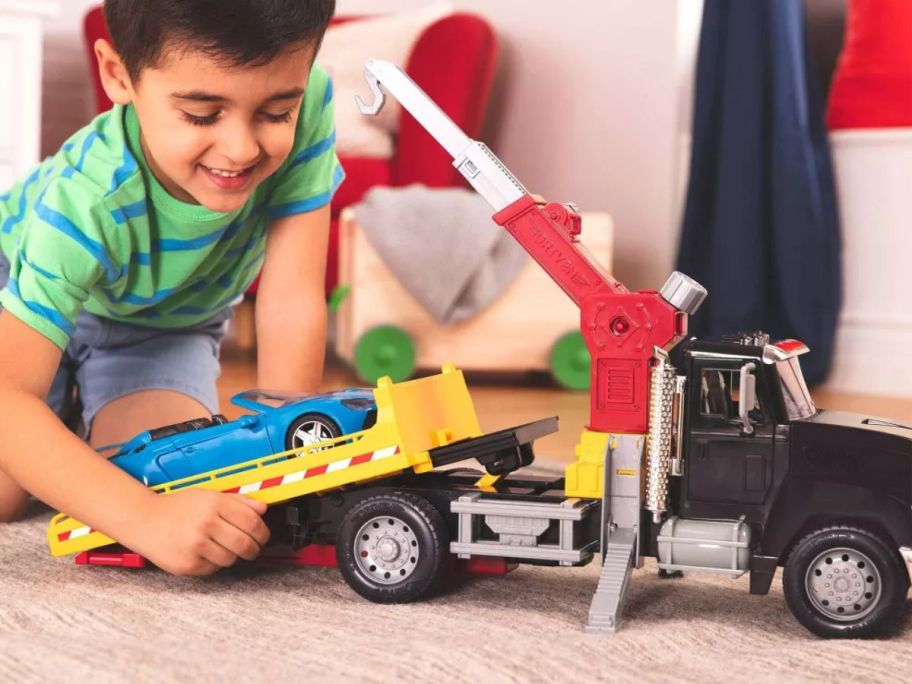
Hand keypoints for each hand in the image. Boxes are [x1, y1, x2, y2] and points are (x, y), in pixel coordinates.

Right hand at [127, 489, 270, 575]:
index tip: (263, 536)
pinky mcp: (188, 564)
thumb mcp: (208, 495)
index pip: (252, 521)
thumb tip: (263, 508)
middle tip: (252, 548)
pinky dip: (214, 563)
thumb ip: (238, 501)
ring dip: (232, 556)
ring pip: (231, 559)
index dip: (263, 532)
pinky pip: (214, 569)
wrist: (143, 520)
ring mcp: (196, 546)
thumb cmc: (177, 507)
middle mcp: (206, 524)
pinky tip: (205, 552)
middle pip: (246, 544)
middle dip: (254, 549)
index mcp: (215, 504)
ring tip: (222, 547)